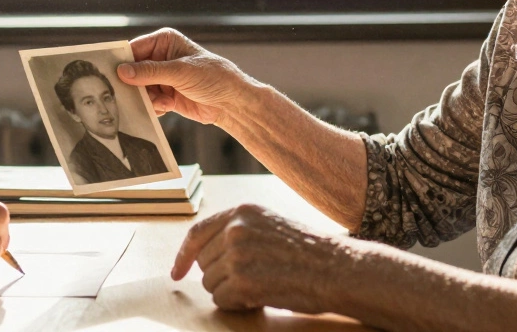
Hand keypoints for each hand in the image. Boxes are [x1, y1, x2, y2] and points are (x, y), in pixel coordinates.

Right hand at [117, 27, 258, 124]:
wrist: (231, 102)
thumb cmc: (213, 77)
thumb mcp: (180, 72)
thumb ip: (150, 72)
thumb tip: (123, 71)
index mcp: (163, 41)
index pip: (133, 49)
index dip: (121, 62)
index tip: (110, 75)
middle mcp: (159, 58)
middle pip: (132, 72)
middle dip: (134, 85)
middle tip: (135, 95)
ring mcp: (161, 78)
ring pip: (138, 90)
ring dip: (146, 99)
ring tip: (163, 102)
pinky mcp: (164, 95)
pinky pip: (147, 102)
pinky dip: (153, 107)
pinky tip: (168, 106)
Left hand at [171, 204, 349, 313]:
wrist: (338, 269)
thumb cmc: (310, 252)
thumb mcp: (270, 226)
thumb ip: (239, 232)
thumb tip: (208, 254)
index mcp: (242, 211)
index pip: (197, 232)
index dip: (184, 255)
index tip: (178, 272)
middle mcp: (235, 228)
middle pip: (203, 262)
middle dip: (219, 276)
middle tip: (249, 281)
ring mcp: (237, 254)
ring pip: (210, 283)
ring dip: (230, 292)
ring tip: (261, 287)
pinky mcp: (242, 280)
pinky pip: (221, 300)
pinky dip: (237, 305)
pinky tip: (260, 298)